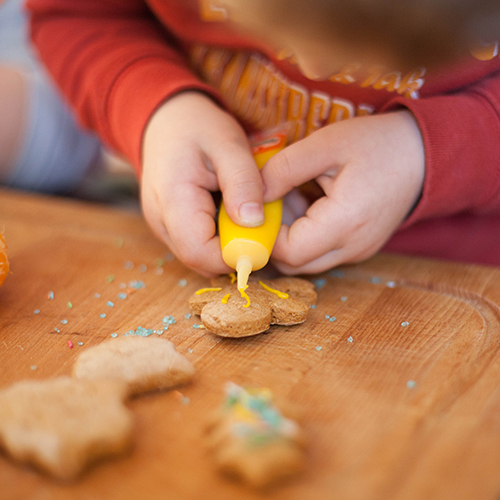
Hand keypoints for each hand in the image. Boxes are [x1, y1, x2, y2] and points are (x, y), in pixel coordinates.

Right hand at [141, 91, 263, 276]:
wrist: (167, 120)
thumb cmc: (198, 126)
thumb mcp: (228, 142)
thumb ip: (242, 181)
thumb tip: (254, 223)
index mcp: (171, 200)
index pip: (200, 253)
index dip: (236, 252)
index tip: (262, 233)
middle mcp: (161, 222)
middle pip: (201, 261)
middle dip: (236, 248)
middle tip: (257, 218)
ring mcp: (163, 228)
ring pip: (202, 257)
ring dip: (230, 242)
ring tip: (242, 209)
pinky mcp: (171, 228)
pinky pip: (200, 246)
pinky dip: (221, 236)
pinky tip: (229, 211)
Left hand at [261, 110, 424, 273]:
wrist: (424, 153)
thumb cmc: (376, 143)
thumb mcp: (324, 145)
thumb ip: (282, 170)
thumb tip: (250, 198)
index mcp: (345, 223)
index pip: (288, 252)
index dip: (263, 235)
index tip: (253, 207)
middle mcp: (353, 248)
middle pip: (294, 264)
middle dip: (273, 237)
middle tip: (271, 200)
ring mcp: (358, 252)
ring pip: (306, 260)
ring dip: (289, 235)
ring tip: (293, 195)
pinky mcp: (360, 248)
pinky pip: (322, 252)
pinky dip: (306, 234)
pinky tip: (309, 201)